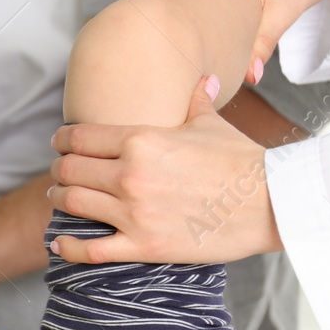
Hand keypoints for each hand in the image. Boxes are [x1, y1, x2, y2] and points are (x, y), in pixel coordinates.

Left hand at [48, 77, 282, 263]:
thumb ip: (197, 100)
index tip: (60, 144)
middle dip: (58, 170)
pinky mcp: (143, 246)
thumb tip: (204, 79)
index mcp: (141, 140)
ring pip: (73, 203)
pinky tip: (58, 242)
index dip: (62, 140)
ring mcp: (134, 212)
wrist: (271, 203)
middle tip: (58, 172)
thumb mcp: (212, 125)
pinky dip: (68, 246)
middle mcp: (130, 175)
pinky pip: (90, 249)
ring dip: (60, 199)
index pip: (80, 137)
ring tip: (60, 197)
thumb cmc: (242, 161)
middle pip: (69, 170)